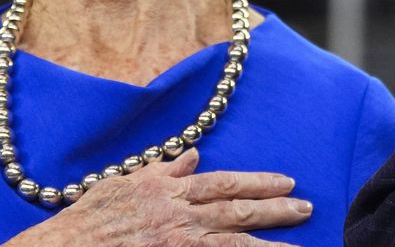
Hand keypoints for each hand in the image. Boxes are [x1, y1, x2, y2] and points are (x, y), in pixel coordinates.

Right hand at [0, 147, 310, 245]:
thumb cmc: (88, 220)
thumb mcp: (123, 184)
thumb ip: (161, 171)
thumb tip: (192, 156)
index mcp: (168, 193)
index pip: (224, 184)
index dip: (258, 182)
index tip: (286, 181)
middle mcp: (178, 219)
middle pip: (237, 213)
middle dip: (276, 210)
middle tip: (306, 208)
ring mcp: (177, 246)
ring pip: (233, 245)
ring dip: (269, 246)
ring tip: (299, 246)